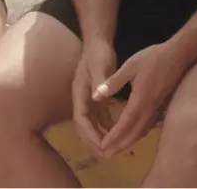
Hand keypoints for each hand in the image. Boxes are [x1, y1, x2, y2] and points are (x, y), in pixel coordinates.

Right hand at [72, 40, 117, 156]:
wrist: (97, 41)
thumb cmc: (98, 53)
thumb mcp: (99, 65)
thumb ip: (100, 81)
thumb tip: (98, 97)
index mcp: (80, 93)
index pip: (82, 119)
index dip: (90, 134)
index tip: (101, 145)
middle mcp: (82, 99)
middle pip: (84, 126)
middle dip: (93, 141)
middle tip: (106, 155)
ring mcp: (88, 98)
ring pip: (92, 123)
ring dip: (99, 135)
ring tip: (111, 148)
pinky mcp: (97, 96)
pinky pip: (100, 115)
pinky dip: (106, 125)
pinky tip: (116, 131)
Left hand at [93, 41, 190, 156]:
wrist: (179, 54)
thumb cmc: (153, 57)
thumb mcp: (130, 65)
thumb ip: (113, 82)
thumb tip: (95, 96)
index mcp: (139, 99)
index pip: (124, 124)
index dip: (113, 137)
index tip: (103, 146)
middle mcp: (149, 108)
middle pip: (134, 133)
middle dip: (120, 145)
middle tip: (107, 155)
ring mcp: (157, 108)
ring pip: (142, 131)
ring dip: (129, 142)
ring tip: (118, 149)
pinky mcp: (161, 105)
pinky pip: (149, 125)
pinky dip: (139, 134)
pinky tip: (134, 134)